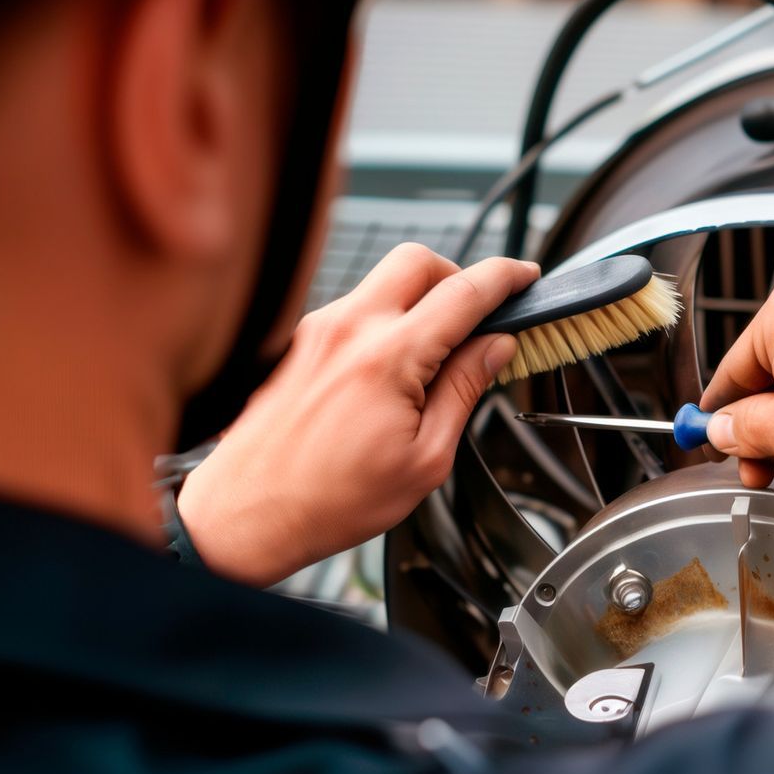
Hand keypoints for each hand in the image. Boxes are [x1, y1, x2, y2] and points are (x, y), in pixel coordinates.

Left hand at [177, 245, 539, 585]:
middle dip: (458, 276)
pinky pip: (357, 309)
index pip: (464, 291)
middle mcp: (349, 328)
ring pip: (385, 281)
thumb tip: (495, 348)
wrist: (248, 514)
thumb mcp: (425, 459)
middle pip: (419, 259)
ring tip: (433, 359)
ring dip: (420, 302)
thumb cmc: (329, 500)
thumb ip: (463, 391)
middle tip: (478, 318)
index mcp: (388, 357)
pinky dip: (388, 321)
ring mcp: (318, 330)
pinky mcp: (301, 341)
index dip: (506, 278)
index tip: (524, 279)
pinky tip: (394, 371)